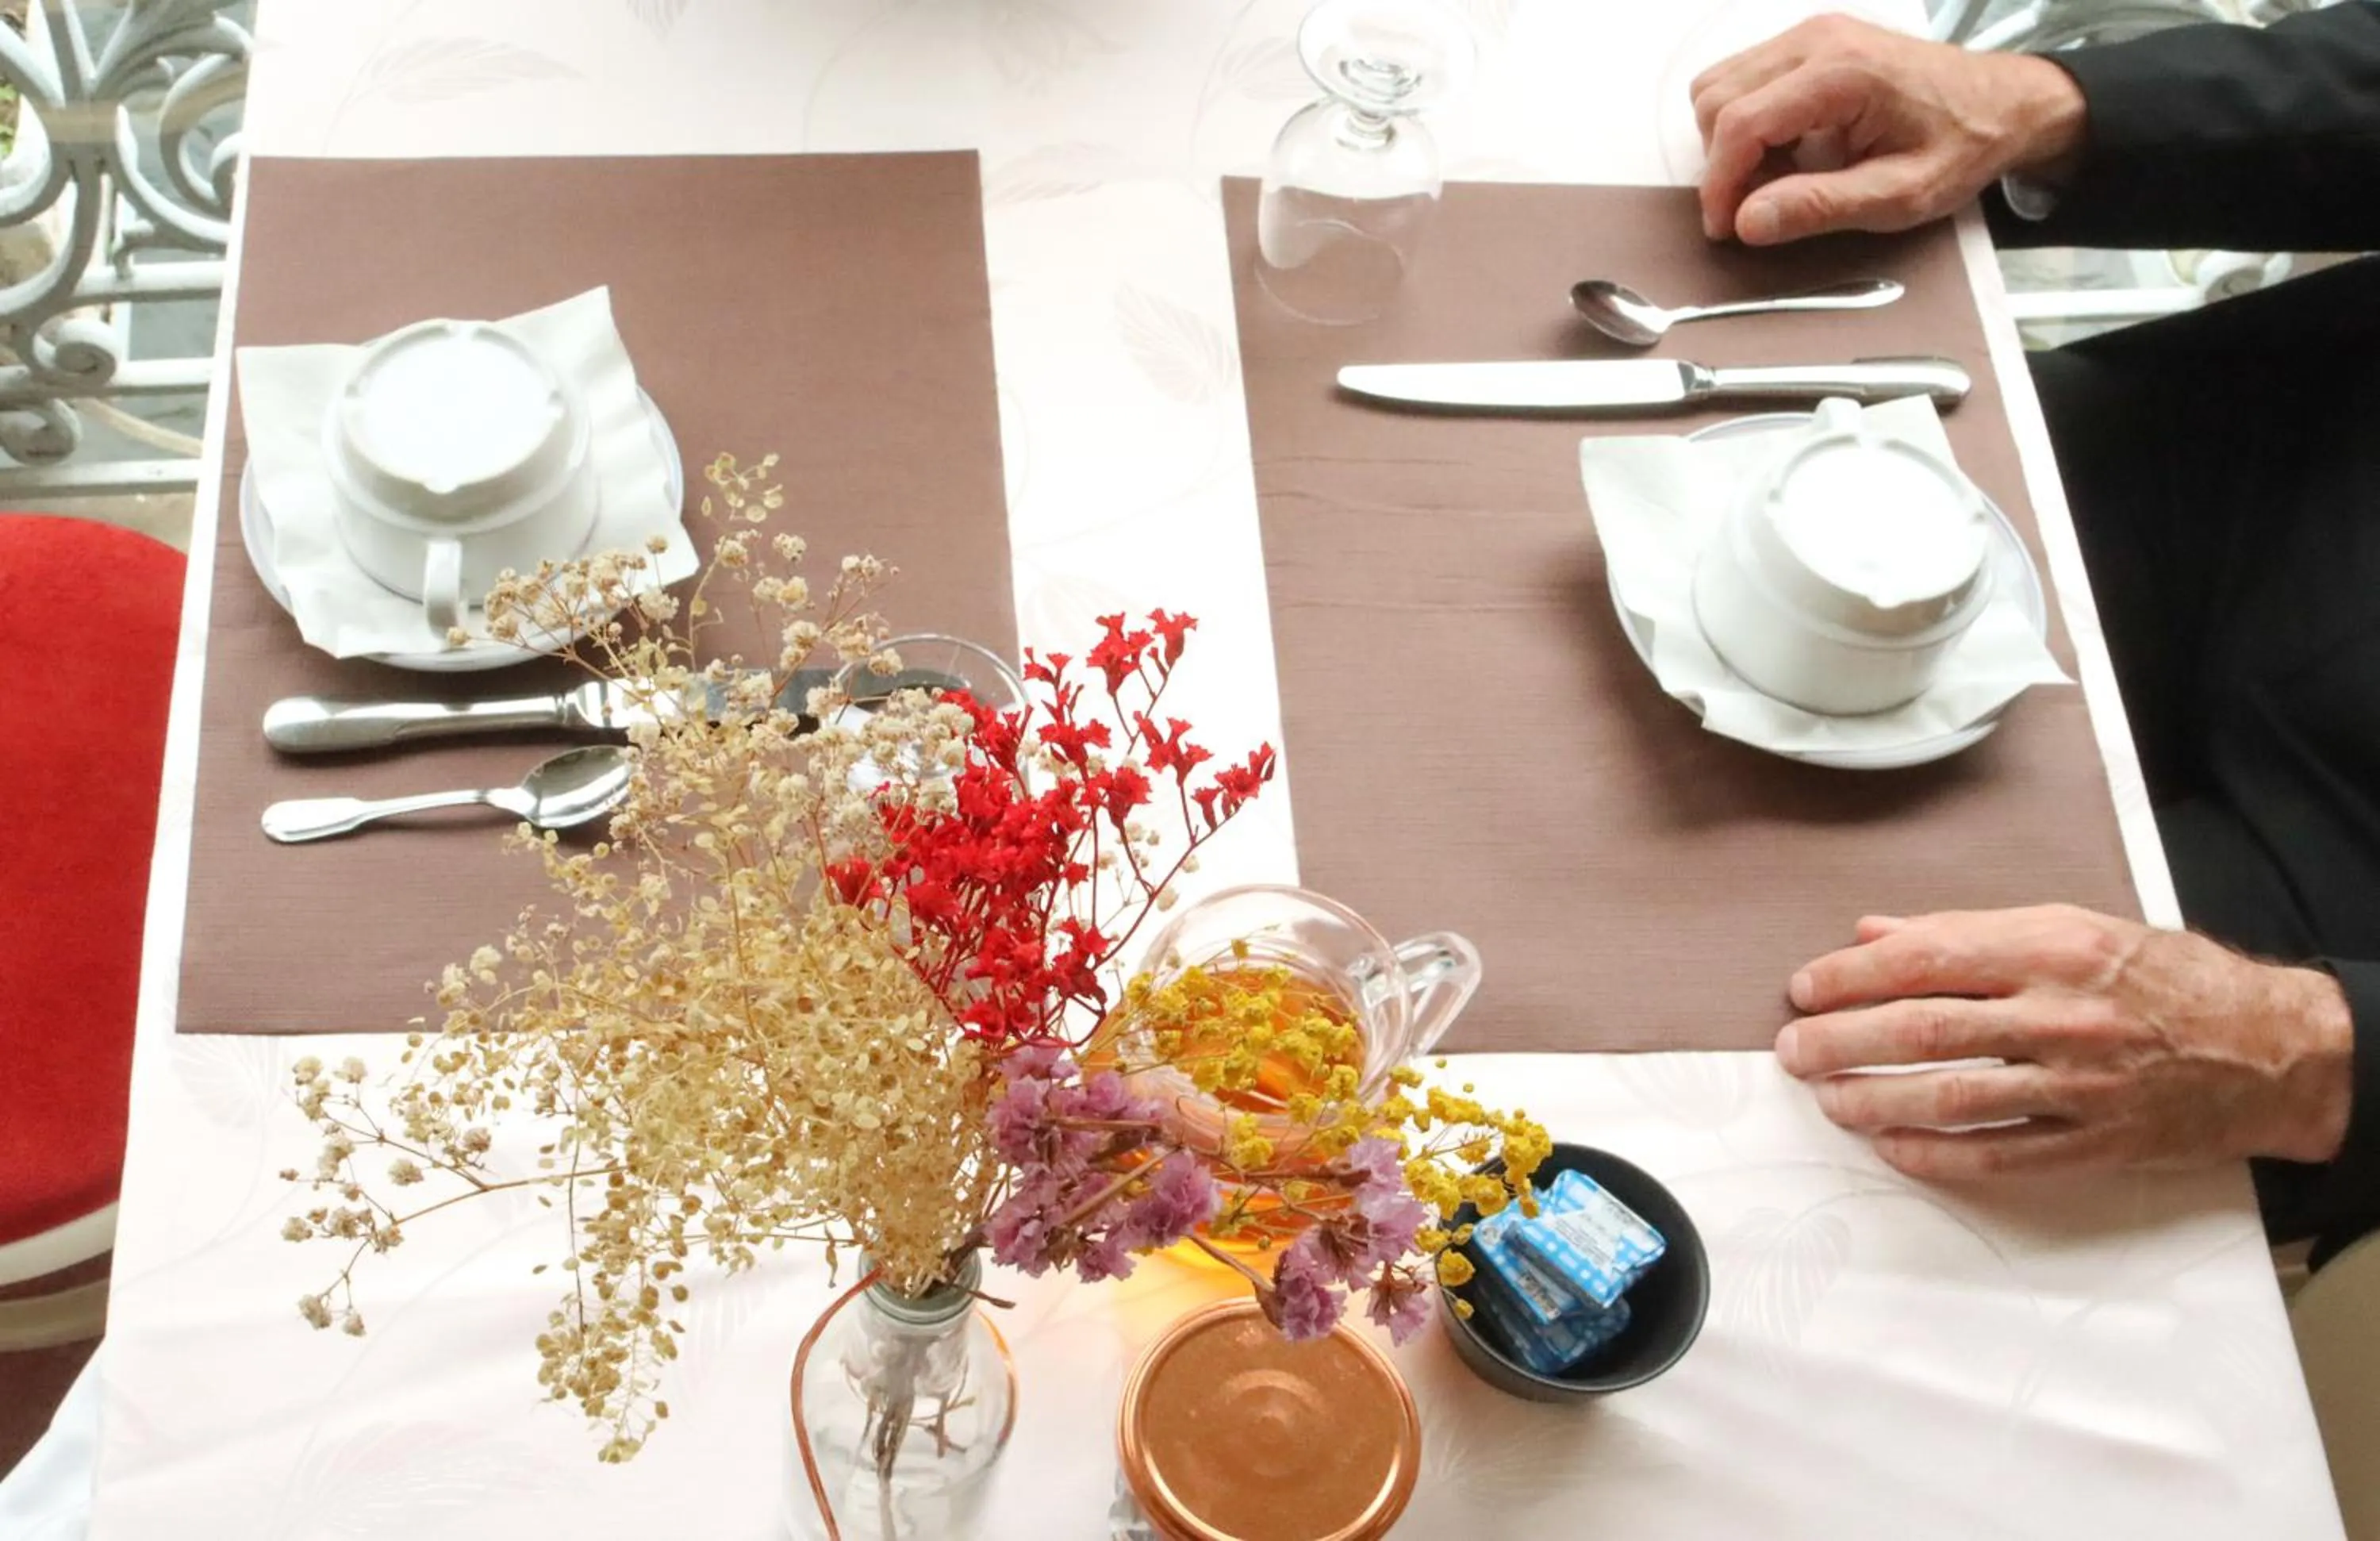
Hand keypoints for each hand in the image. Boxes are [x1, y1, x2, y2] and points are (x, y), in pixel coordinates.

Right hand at [1691, 15, 2086, 245]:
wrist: (2005, 103)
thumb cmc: (1961, 145)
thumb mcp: (1900, 194)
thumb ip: (1821, 207)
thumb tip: (1747, 221)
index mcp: (1841, 73)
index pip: (1740, 122)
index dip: (1720, 184)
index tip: (1727, 228)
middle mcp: (1817, 39)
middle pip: (1716, 99)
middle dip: (1722, 163)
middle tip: (1757, 207)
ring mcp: (1811, 34)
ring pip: (1719, 86)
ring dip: (1730, 141)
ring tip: (1775, 178)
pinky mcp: (1811, 41)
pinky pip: (1744, 78)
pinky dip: (1746, 122)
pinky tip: (1785, 151)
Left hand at [1777, 905, 2353, 1178]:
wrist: (2268, 1048)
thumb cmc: (2162, 978)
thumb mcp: (2071, 926)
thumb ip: (1966, 930)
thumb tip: (1873, 934)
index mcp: (2051, 948)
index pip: (1925, 958)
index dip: (1851, 977)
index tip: (1804, 989)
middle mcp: (2062, 1015)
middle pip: (1924, 1029)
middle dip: (1842, 1041)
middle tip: (1794, 1050)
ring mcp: (2079, 1085)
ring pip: (1952, 1097)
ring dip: (1875, 1100)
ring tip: (1828, 1098)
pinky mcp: (2094, 1142)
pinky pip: (2000, 1155)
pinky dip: (1936, 1154)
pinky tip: (1891, 1146)